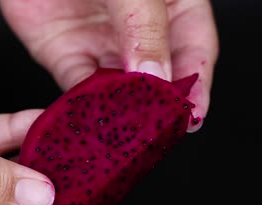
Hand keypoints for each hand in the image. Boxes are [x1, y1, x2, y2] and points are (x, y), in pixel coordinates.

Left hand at [0, 0, 218, 131]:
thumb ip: (146, 27)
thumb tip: (156, 76)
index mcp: (171, 7)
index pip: (194, 52)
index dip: (196, 86)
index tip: (193, 117)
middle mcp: (138, 30)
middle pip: (157, 77)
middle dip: (159, 108)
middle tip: (158, 135)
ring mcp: (102, 43)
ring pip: (119, 89)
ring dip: (122, 113)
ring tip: (125, 134)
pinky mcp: (65, 54)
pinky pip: (79, 86)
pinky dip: (85, 105)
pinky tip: (92, 118)